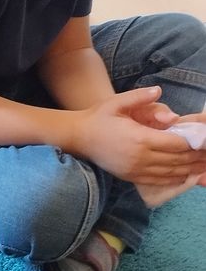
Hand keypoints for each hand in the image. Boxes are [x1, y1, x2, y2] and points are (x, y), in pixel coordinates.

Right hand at [72, 87, 205, 183]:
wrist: (78, 137)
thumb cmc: (99, 117)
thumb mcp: (116, 102)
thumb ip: (139, 97)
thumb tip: (159, 91)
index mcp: (140, 138)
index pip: (176, 143)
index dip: (195, 142)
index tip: (205, 140)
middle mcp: (140, 157)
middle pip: (178, 159)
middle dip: (197, 157)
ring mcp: (136, 169)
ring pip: (172, 172)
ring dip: (191, 169)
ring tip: (204, 165)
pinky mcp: (132, 177)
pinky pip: (160, 180)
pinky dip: (177, 178)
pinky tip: (186, 174)